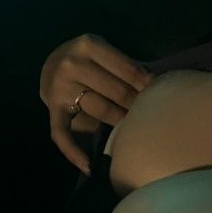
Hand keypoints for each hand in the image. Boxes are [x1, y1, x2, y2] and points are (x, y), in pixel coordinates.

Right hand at [40, 34, 152, 173]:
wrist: (51, 64)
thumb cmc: (89, 60)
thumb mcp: (104, 52)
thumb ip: (125, 65)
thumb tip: (161, 84)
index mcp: (89, 45)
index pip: (128, 69)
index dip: (147, 84)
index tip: (160, 94)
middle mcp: (72, 64)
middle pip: (116, 90)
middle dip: (137, 104)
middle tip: (152, 113)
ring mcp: (60, 87)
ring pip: (100, 110)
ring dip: (121, 122)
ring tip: (135, 129)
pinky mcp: (52, 108)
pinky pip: (61, 133)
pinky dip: (74, 152)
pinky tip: (89, 167)